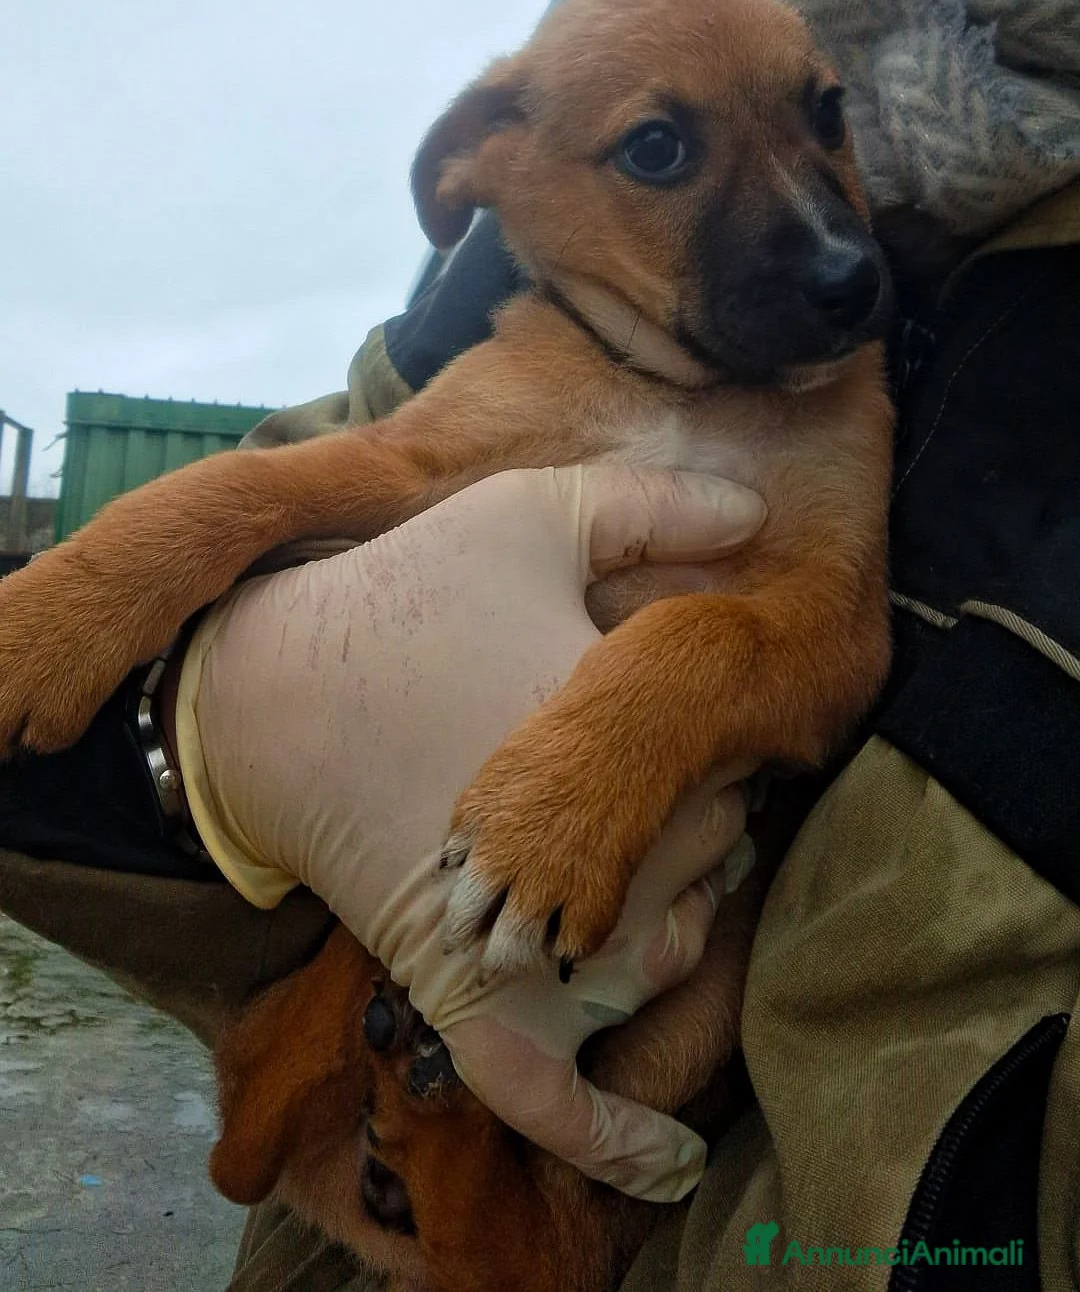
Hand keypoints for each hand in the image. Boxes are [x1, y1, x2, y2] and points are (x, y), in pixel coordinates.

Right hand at [173, 463, 763, 1197]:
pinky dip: (606, 1137)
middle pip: (705, 862)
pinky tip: (671, 1169)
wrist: (271, 690)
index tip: (679, 711)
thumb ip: (651, 507)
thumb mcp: (528, 517)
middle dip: (693, 820)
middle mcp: (581, 852)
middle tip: (642, 777)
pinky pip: (541, 1093)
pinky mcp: (463, 991)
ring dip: (669, 920)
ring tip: (642, 865)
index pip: (735, 769)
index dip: (716, 739)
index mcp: (610, 738)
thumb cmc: (406, 598)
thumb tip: (757, 509)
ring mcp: (524, 936)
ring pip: (658, 959)